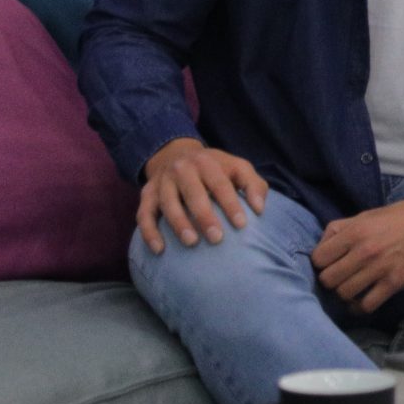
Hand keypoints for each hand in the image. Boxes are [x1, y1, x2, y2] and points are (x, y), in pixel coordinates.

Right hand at [137, 138, 267, 253]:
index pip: (220, 184)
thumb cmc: (215, 169)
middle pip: (193, 193)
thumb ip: (253, 185)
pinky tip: (159, 250)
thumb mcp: (237, 167)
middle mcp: (182, 169)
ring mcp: (162, 182)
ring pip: (168, 203)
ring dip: (178, 223)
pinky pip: (144, 214)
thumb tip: (260, 209)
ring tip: (191, 242)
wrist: (174, 153)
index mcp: (207, 163)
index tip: (241, 225)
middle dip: (205, 216)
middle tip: (216, 238)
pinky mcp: (147, 195)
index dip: (231, 204)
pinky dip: (149, 232)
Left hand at [312, 189, 403, 314]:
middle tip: (341, 278)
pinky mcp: (395, 282)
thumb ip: (342, 228)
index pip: (318, 258)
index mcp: (355, 231)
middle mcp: (364, 250)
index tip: (330, 264)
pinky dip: (361, 307)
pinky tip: (363, 301)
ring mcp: (380, 268)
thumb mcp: (367, 214)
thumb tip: (321, 245)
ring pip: (345, 294)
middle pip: (328, 280)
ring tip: (353, 289)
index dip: (321, 263)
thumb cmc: (400, 216)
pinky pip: (368, 304)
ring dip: (346, 294)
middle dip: (331, 281)